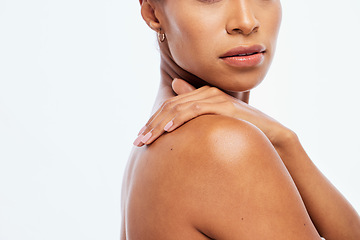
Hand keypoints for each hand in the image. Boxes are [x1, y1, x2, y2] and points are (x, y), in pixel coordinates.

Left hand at [134, 78, 293, 147]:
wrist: (271, 135)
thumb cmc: (241, 131)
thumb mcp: (215, 124)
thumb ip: (196, 112)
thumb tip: (175, 98)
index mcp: (201, 97)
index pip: (169, 108)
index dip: (152, 122)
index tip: (140, 138)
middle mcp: (206, 93)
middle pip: (170, 107)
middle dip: (151, 125)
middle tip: (137, 142)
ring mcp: (215, 98)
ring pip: (179, 108)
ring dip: (160, 124)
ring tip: (148, 139)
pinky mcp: (225, 106)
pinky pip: (197, 110)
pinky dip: (181, 119)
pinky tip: (170, 130)